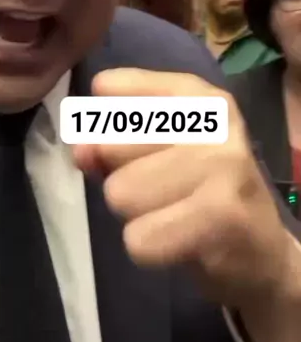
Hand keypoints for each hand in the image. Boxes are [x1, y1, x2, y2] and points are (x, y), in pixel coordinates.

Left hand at [74, 69, 291, 306]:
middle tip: (164, 193)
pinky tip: (180, 243)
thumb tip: (80, 150)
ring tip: (174, 217)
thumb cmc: (200, 191)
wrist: (262, 252)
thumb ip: (110, 142)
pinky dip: (148, 249)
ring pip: (120, 194)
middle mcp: (212, 121)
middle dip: (123, 181)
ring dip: (136, 216)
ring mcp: (221, 165)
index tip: (122, 145)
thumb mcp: (157, 153)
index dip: (101, 126)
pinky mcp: (220, 215)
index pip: (110, 89)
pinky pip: (138, 238)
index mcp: (195, 96)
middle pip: (109, 148)